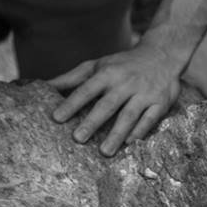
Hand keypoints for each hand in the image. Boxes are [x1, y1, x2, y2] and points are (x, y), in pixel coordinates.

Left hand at [49, 45, 182, 155]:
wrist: (161, 54)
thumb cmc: (121, 64)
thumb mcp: (96, 65)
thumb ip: (72, 78)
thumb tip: (44, 86)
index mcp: (107, 73)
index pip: (86, 90)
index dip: (71, 103)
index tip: (56, 118)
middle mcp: (125, 83)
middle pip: (107, 105)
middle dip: (92, 122)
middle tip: (77, 139)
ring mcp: (144, 93)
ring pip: (129, 115)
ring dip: (117, 134)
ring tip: (104, 152)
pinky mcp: (161, 103)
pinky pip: (150, 119)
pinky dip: (140, 131)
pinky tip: (130, 144)